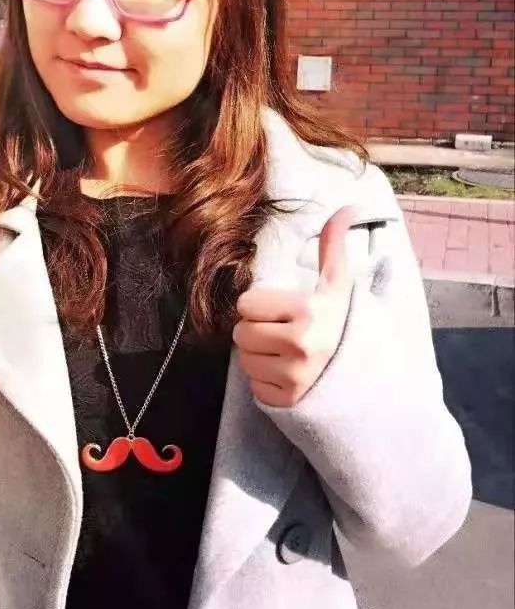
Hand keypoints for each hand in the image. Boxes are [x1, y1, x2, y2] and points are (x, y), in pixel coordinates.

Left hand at [232, 206, 357, 407]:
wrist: (368, 378)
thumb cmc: (344, 325)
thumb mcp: (339, 285)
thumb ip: (333, 245)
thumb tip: (346, 207)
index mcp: (307, 312)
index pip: (246, 304)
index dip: (261, 305)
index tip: (285, 311)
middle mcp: (299, 346)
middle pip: (241, 332)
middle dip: (257, 330)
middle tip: (282, 332)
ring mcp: (293, 377)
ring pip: (243, 359)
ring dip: (259, 355)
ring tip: (285, 353)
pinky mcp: (285, 401)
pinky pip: (253, 385)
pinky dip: (265, 380)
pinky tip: (288, 374)